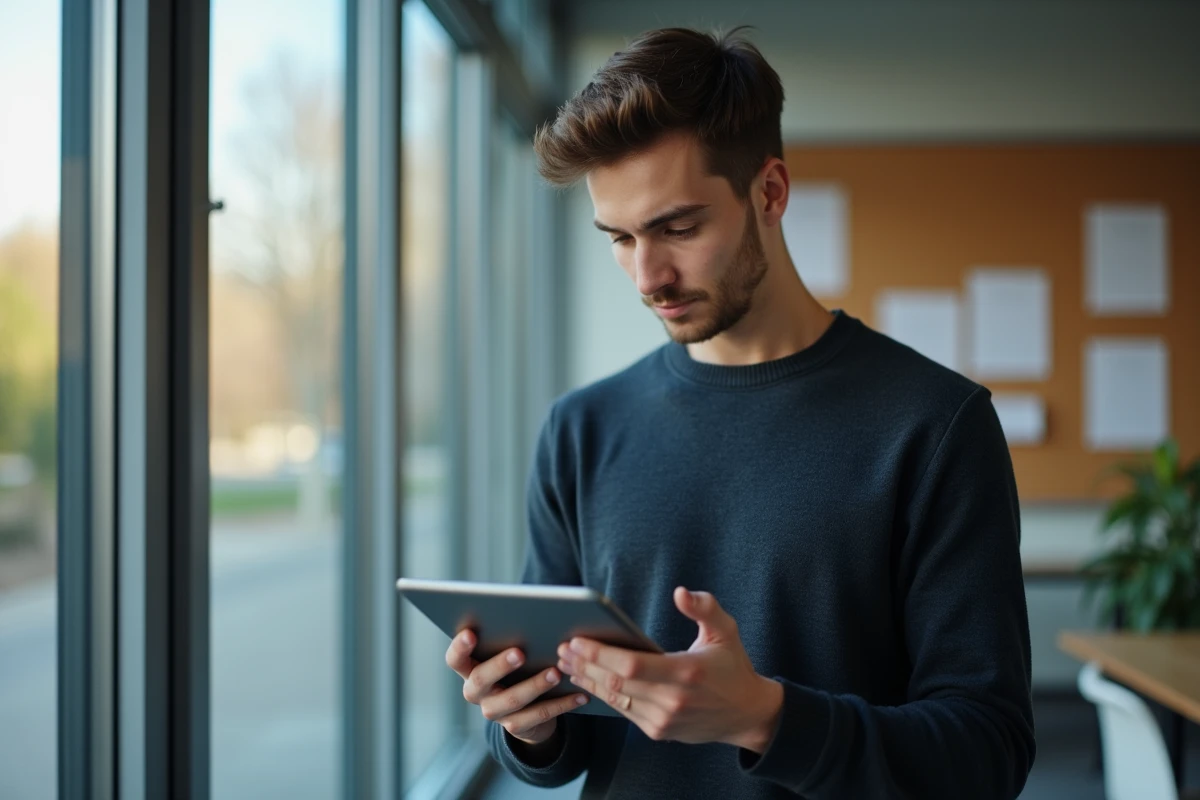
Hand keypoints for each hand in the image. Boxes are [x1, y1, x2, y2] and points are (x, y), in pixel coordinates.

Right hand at [445, 629, 589, 745]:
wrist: (526, 707)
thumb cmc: (518, 665)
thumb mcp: (509, 651)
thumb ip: (511, 636)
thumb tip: (534, 614)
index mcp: (469, 668)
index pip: (455, 659)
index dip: (459, 647)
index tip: (471, 633)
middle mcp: (476, 692)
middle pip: (480, 679)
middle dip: (500, 665)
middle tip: (520, 652)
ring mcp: (494, 711)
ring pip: (511, 699)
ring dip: (535, 685)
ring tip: (556, 672)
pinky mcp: (516, 726)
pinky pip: (538, 716)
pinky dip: (561, 704)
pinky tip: (579, 694)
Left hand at [556, 587, 783, 752]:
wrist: (746, 714)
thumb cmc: (732, 666)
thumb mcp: (726, 630)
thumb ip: (704, 608)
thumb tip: (680, 592)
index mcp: (686, 672)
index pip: (632, 665)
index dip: (600, 654)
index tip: (576, 640)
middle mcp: (673, 700)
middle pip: (615, 683)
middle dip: (585, 665)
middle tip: (562, 649)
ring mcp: (664, 720)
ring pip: (615, 699)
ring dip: (587, 680)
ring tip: (566, 663)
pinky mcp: (658, 731)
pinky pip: (623, 711)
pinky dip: (601, 695)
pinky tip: (586, 680)